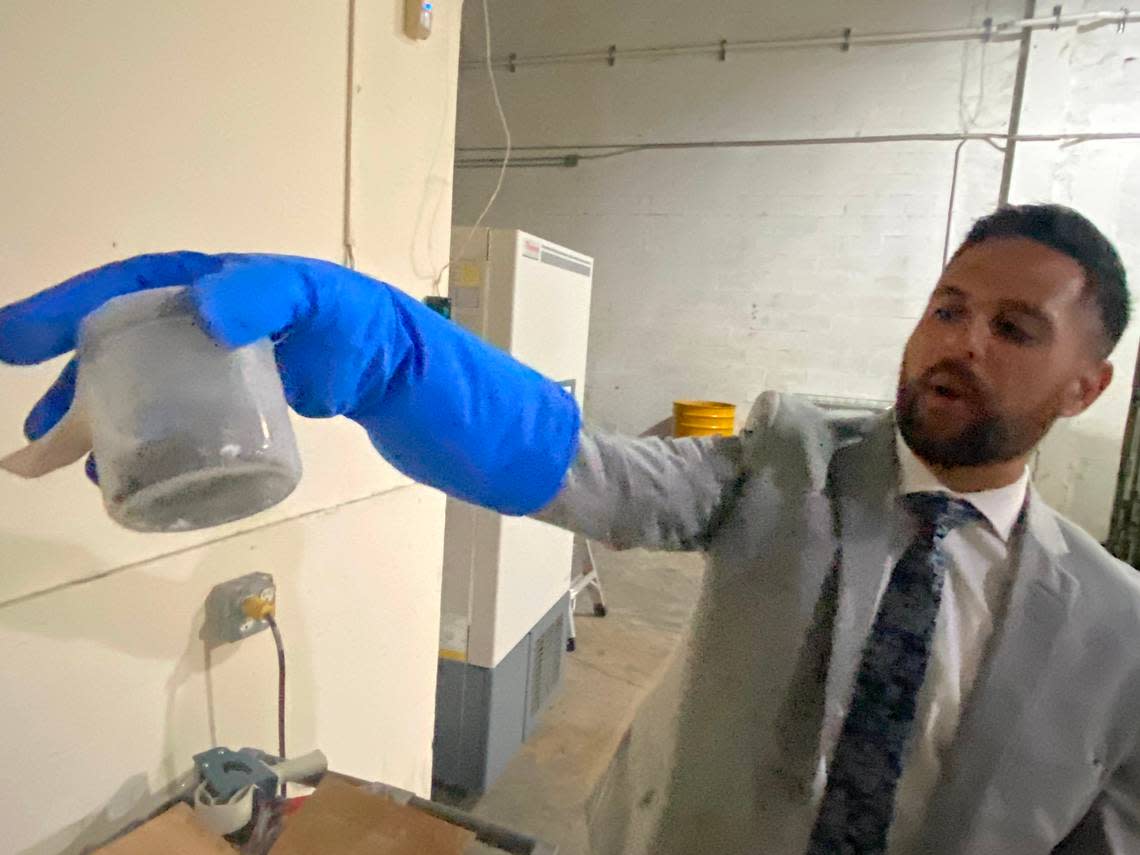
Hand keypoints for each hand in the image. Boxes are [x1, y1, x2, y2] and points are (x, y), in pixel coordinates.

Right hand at [0, 252, 580, 514]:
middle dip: (75, 384)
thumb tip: (201, 305)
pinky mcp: (273, 406)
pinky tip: (133, 479)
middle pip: (137, 344)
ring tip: (60, 470)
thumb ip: (279, 299)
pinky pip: (194, 420)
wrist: (463, 418)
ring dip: (105, 424)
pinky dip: (157, 446)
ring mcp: (257, 367)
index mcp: (249, 287)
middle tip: (28, 442)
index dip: (72, 309)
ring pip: (159, 388)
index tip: (13, 339)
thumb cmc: (412, 362)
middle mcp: (245, 321)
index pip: (143, 286)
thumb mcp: (348, 320)